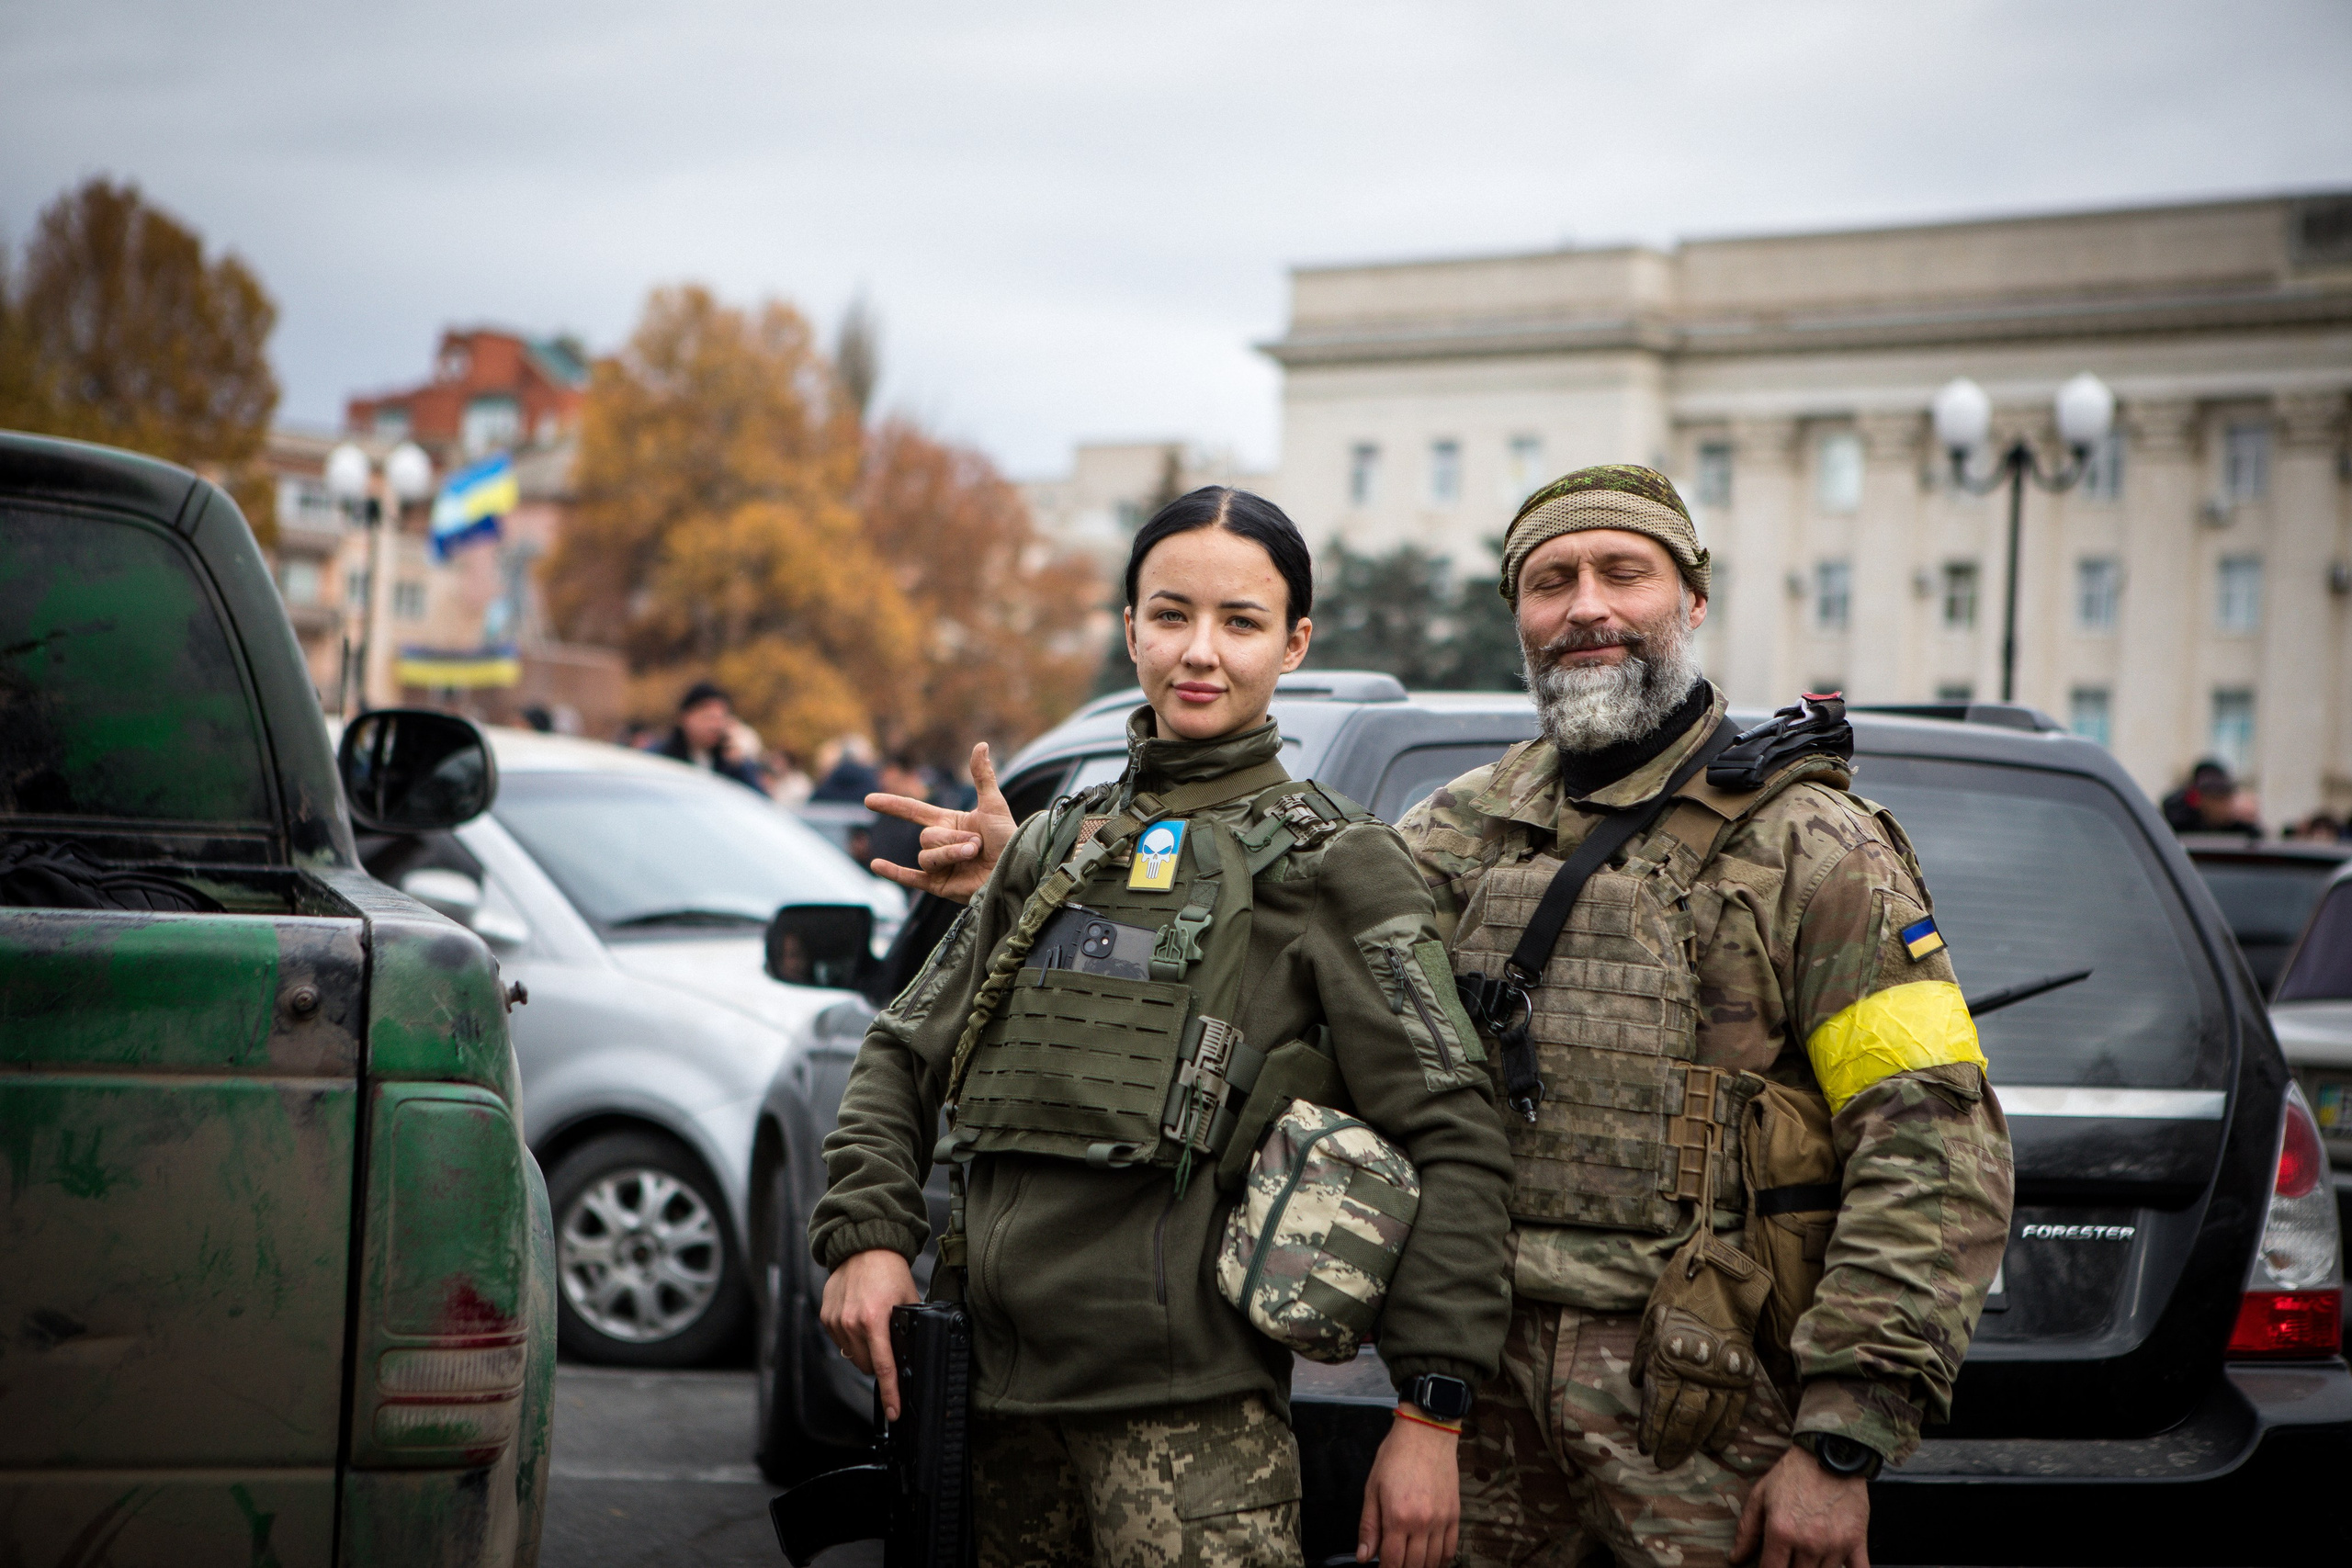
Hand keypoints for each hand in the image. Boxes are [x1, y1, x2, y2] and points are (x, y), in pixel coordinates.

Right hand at [818, 1248, 919, 1419]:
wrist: (863, 1246)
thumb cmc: (889, 1270)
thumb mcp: (908, 1298)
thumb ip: (910, 1325)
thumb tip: (915, 1349)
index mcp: (875, 1319)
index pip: (884, 1367)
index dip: (890, 1393)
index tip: (894, 1410)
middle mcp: (852, 1323)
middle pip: (868, 1366)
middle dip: (880, 1362)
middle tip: (888, 1342)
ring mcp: (836, 1321)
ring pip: (853, 1357)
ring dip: (865, 1351)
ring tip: (873, 1325)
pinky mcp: (826, 1317)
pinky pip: (841, 1342)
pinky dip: (851, 1339)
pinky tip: (859, 1320)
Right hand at [865, 741, 1013, 903]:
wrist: (1016, 869)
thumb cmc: (1008, 838)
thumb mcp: (994, 804)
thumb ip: (982, 776)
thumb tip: (981, 744)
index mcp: (950, 823)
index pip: (914, 811)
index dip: (893, 804)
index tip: (869, 800)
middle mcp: (942, 843)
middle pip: (927, 837)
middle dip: (952, 839)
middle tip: (977, 844)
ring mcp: (940, 865)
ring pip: (926, 856)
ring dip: (949, 854)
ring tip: (973, 856)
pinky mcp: (940, 885)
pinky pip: (911, 879)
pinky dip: (894, 873)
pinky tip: (875, 865)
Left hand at [1356, 1409, 1459, 1567]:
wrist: (1426, 1433)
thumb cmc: (1396, 1456)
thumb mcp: (1372, 1488)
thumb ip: (1368, 1526)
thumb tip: (1364, 1557)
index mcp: (1397, 1517)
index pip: (1392, 1562)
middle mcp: (1422, 1522)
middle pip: (1413, 1566)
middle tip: (1394, 1563)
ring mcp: (1441, 1520)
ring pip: (1432, 1562)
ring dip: (1420, 1567)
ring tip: (1409, 1562)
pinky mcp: (1454, 1515)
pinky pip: (1450, 1549)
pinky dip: (1440, 1560)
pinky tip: (1430, 1559)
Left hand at [1732, 1444, 1870, 1567]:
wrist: (1830, 1453)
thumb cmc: (1793, 1474)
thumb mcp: (1760, 1496)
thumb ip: (1746, 1531)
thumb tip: (1735, 1559)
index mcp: (1781, 1532)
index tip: (1770, 1565)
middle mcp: (1808, 1543)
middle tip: (1790, 1555)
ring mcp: (1835, 1545)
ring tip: (1808, 1555)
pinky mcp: (1857, 1542)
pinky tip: (1836, 1566)